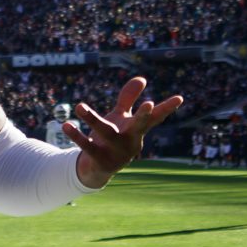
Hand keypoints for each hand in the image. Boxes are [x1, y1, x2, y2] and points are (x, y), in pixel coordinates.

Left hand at [61, 77, 184, 188]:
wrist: (98, 168)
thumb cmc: (113, 137)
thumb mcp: (121, 117)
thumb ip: (129, 98)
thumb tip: (142, 78)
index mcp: (136, 130)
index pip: (154, 118)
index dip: (167, 108)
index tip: (180, 98)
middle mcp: (130, 140)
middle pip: (138, 126)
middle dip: (143, 116)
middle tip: (149, 104)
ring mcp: (116, 151)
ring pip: (105, 132)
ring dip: (92, 119)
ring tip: (79, 106)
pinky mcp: (100, 160)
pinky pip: (87, 146)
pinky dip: (76, 136)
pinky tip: (65, 125)